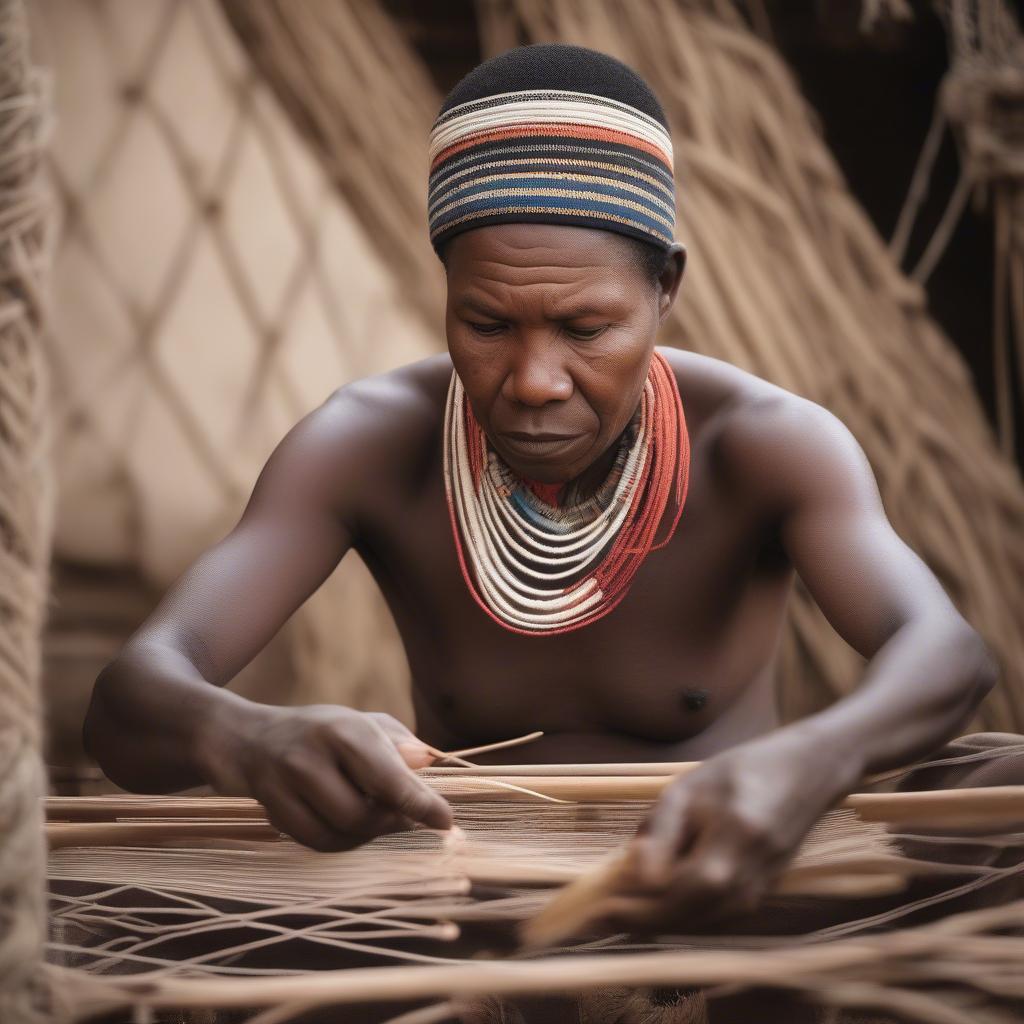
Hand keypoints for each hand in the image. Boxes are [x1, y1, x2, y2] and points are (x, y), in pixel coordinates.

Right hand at [202, 703, 452, 850]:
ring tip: (376, 816)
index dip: (420, 803)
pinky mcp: (271, 812)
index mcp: (344, 730)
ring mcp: (285, 787)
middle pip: (364, 816)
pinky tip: (347, 824)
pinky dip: (341, 841)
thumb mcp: (364, 722)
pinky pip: (316, 843)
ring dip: (366, 834)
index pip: (388, 776)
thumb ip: (400, 742)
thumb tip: (429, 762)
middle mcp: (311, 757)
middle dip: (392, 822)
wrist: (249, 738)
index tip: (446, 822)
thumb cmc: (323, 732)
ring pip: (339, 835)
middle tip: (406, 816)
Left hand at [592, 730, 860, 934]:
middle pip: (682, 919)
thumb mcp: (690, 788)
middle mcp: (745, 885)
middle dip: (639, 921)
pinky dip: (682, 915)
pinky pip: (713, 917)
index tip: (595, 912)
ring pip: (697, 924)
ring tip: (621, 910)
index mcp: (726, 853)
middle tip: (600, 915)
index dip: (630, 911)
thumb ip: (660, 831)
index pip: (669, 898)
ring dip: (658, 922)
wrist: (805, 773)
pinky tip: (658, 903)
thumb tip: (631, 873)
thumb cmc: (741, 772)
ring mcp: (757, 896)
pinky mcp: (761, 896)